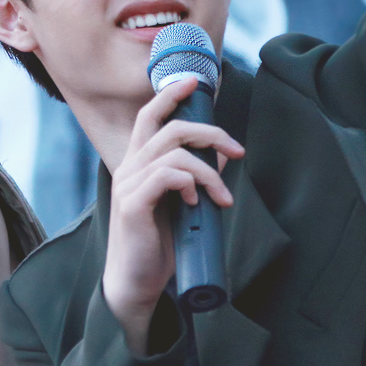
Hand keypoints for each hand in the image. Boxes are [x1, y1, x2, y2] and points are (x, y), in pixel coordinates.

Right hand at [102, 78, 243, 354]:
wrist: (137, 283)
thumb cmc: (158, 244)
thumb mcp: (181, 204)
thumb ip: (194, 178)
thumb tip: (222, 157)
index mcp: (138, 164)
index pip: (149, 117)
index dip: (169, 95)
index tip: (193, 83)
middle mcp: (129, 168)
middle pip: (167, 127)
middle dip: (209, 132)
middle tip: (236, 151)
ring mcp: (128, 185)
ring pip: (173, 152)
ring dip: (208, 171)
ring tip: (221, 197)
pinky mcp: (133, 205)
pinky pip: (165, 176)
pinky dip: (189, 184)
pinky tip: (195, 204)